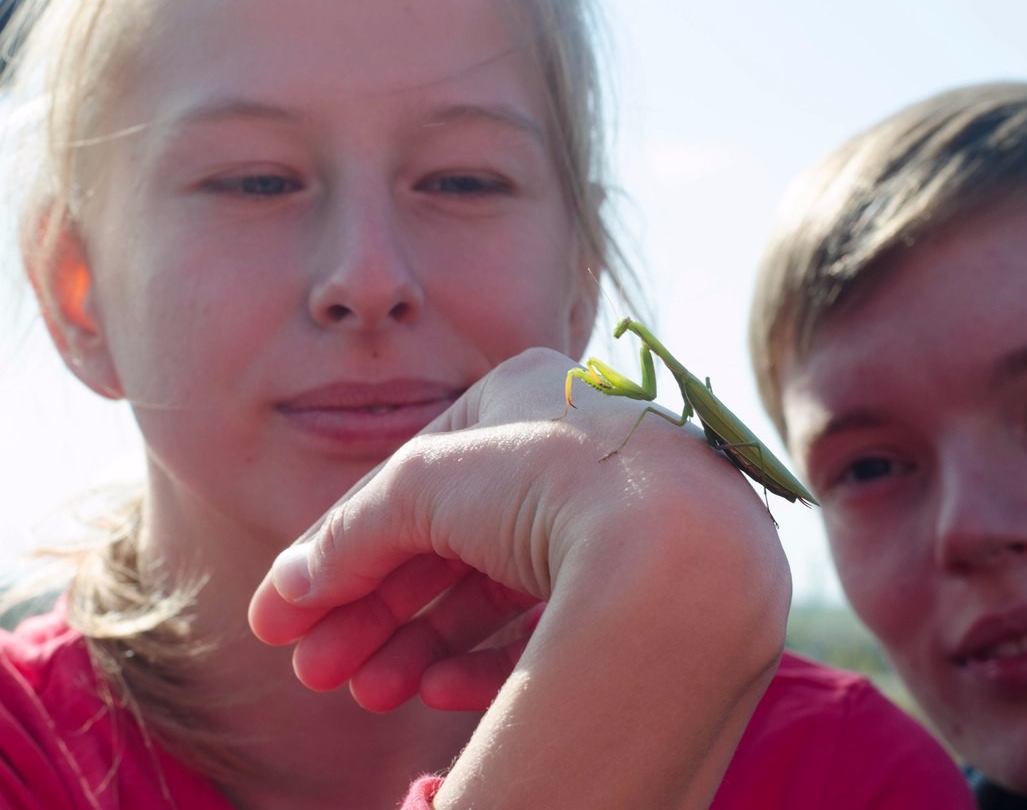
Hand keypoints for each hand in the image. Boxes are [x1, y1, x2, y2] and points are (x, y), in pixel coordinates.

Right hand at [249, 347, 791, 807]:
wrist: (678, 542)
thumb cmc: (550, 479)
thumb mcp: (422, 489)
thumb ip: (352, 534)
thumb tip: (289, 587)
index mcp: (521, 399)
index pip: (411, 486)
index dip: (339, 553)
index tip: (281, 619)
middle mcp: (567, 454)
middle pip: (446, 545)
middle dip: (372, 612)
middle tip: (316, 671)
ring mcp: (605, 520)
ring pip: (491, 591)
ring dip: (419, 645)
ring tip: (368, 694)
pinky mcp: (636, 584)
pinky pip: (549, 623)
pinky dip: (489, 660)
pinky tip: (438, 692)